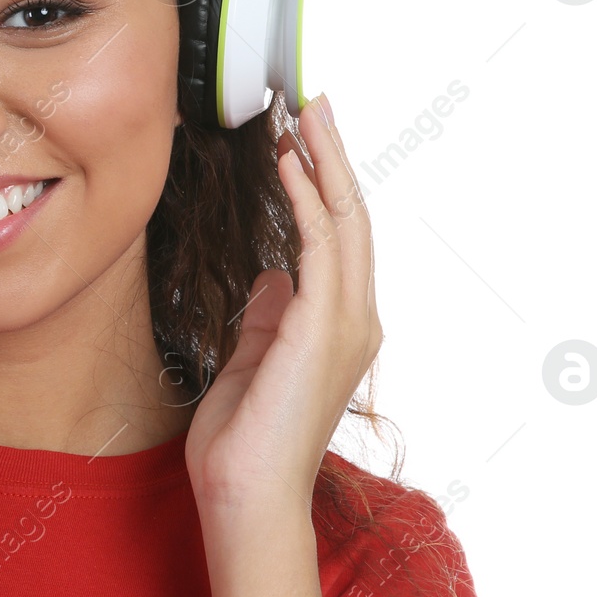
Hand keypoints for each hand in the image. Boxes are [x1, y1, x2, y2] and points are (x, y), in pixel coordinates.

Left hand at [184, 93, 381, 510]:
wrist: (245, 497)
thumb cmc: (242, 443)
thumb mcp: (251, 362)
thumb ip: (268, 318)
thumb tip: (273, 277)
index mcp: (338, 327)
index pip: (338, 236)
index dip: (324, 181)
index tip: (301, 135)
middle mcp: (354, 319)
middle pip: (352, 215)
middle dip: (332, 154)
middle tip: (312, 99)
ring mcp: (345, 323)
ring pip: (345, 220)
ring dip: (324, 160)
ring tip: (303, 110)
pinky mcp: (321, 328)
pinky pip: (319, 246)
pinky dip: (307, 198)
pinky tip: (288, 161)